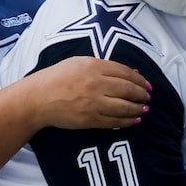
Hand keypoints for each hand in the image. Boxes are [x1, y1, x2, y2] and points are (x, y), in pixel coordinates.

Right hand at [14, 54, 146, 130]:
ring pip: (125, 107)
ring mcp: (94, 103)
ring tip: (144, 109)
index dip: (140, 80)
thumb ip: (105, 67)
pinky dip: (128, 121)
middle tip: (148, 98)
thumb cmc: (57, 77)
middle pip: (129, 90)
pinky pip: (115, 122)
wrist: (38, 98)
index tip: (147, 85)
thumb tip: (132, 73)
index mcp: (93, 66)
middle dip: (142, 95)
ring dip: (138, 109)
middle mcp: (96, 84)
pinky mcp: (90, 119)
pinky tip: (134, 120)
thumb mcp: (79, 63)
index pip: (125, 73)